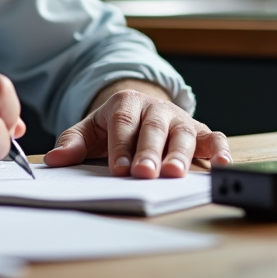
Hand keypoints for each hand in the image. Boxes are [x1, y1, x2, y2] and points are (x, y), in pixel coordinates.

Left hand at [43, 86, 230, 177]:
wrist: (140, 109)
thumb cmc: (114, 127)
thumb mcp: (90, 130)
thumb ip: (74, 143)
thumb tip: (54, 160)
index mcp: (125, 103)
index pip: (123, 123)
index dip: (121, 146)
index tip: (119, 169)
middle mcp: (155, 108)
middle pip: (153, 128)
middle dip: (149, 152)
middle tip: (145, 174)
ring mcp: (178, 119)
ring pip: (182, 133)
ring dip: (180, 154)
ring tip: (174, 174)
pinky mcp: (199, 131)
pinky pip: (213, 137)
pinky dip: (220, 148)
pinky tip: (222, 163)